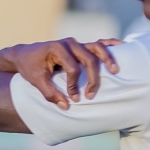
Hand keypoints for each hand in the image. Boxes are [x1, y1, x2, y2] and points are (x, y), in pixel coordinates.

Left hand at [0, 38, 121, 109]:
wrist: (25, 55)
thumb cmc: (30, 67)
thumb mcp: (36, 80)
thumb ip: (50, 93)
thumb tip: (66, 106)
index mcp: (56, 48)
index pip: (72, 68)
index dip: (74, 85)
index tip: (74, 98)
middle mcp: (69, 43)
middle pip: (88, 58)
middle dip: (92, 78)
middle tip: (91, 95)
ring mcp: (77, 43)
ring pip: (97, 48)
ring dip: (108, 59)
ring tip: (115, 71)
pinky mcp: (81, 46)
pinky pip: (99, 43)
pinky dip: (112, 45)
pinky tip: (124, 48)